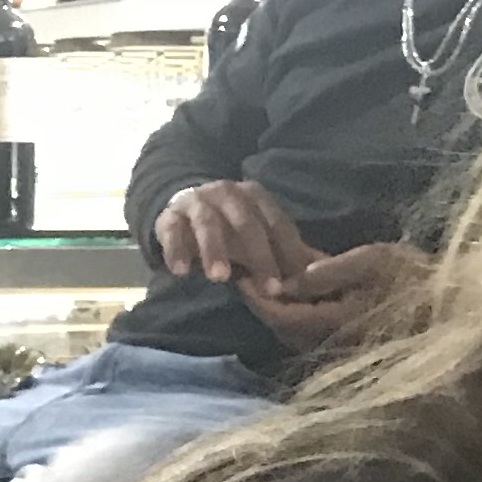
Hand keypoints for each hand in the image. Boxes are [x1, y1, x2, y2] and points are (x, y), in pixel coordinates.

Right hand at [154, 178, 317, 294]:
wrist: (183, 208)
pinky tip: (181, 272)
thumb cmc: (228, 227)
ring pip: (207, 224)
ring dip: (215, 251)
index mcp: (255, 195)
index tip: (293, 283)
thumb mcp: (257, 232)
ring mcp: (196, 201)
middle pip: (246, 224)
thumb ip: (279, 250)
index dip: (287, 253)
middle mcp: (227, 192)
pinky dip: (176, 251)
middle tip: (268, 289)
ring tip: (220, 278)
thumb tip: (312, 275)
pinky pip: (172, 232)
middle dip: (259, 257)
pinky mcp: (169, 215)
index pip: (276, 223)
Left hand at [243, 239, 426, 354]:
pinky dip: (297, 315)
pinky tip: (296, 294)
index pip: (280, 316)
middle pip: (282, 328)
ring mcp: (341, 348)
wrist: (454, 304)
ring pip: (294, 333)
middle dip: (262, 304)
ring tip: (265, 282)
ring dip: (278, 310)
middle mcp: (333, 343)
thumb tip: (287, 281)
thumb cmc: (415, 276)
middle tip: (247, 276)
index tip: (241, 275)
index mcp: (336, 322)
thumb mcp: (372, 261)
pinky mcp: (349, 345)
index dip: (256, 297)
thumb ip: (327, 272)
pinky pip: (311, 334)